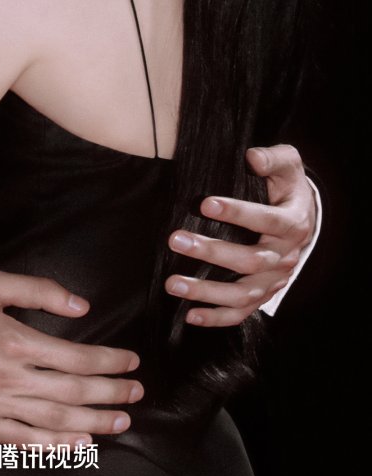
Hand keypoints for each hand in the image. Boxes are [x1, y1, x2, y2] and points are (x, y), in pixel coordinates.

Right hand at [0, 268, 141, 446]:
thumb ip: (38, 291)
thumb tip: (80, 306)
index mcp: (12, 341)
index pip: (75, 356)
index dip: (108, 361)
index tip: (129, 362)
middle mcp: (6, 379)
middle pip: (72, 392)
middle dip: (110, 393)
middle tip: (135, 393)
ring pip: (53, 421)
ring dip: (92, 423)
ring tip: (119, 422)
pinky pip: (22, 441)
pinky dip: (52, 445)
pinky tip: (75, 443)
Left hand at [166, 144, 315, 326]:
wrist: (303, 216)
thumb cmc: (286, 186)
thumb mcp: (288, 164)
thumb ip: (273, 158)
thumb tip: (252, 157)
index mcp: (293, 223)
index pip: (267, 220)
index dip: (237, 213)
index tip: (204, 204)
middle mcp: (285, 256)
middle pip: (250, 260)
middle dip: (211, 251)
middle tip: (175, 239)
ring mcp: (274, 280)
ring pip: (243, 293)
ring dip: (206, 290)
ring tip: (173, 283)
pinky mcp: (262, 294)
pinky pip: (241, 312)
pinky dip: (216, 317)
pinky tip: (189, 315)